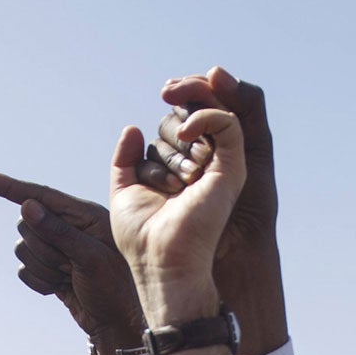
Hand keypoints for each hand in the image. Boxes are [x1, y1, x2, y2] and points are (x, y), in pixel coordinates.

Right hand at [0, 172, 147, 354]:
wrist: (118, 324)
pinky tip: (63, 289)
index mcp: (84, 215)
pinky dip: (39, 282)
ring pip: (22, 249)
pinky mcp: (49, 269)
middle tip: (69, 266)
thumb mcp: (91, 258)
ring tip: (69, 279)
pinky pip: (24, 270)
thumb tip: (26, 206)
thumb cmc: (116, 288)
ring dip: (42, 269)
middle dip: (42, 249)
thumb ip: (58, 231)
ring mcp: (57, 249)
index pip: (41, 196)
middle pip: (26, 225)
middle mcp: (68, 228)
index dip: (10, 187)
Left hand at [140, 68, 286, 354]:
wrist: (160, 262)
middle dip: (181, 99)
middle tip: (166, 92)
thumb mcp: (124, 192)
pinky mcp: (231, 170)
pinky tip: (185, 131)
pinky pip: (227, 124)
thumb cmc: (142, 238)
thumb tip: (132, 128)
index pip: (181, 127)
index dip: (169, 118)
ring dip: (187, 109)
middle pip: (199, 114)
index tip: (150, 122)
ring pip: (213, 112)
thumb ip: (125, 161)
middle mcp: (205, 169)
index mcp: (183, 173)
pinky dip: (206, 116)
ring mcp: (220, 169)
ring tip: (172, 117)